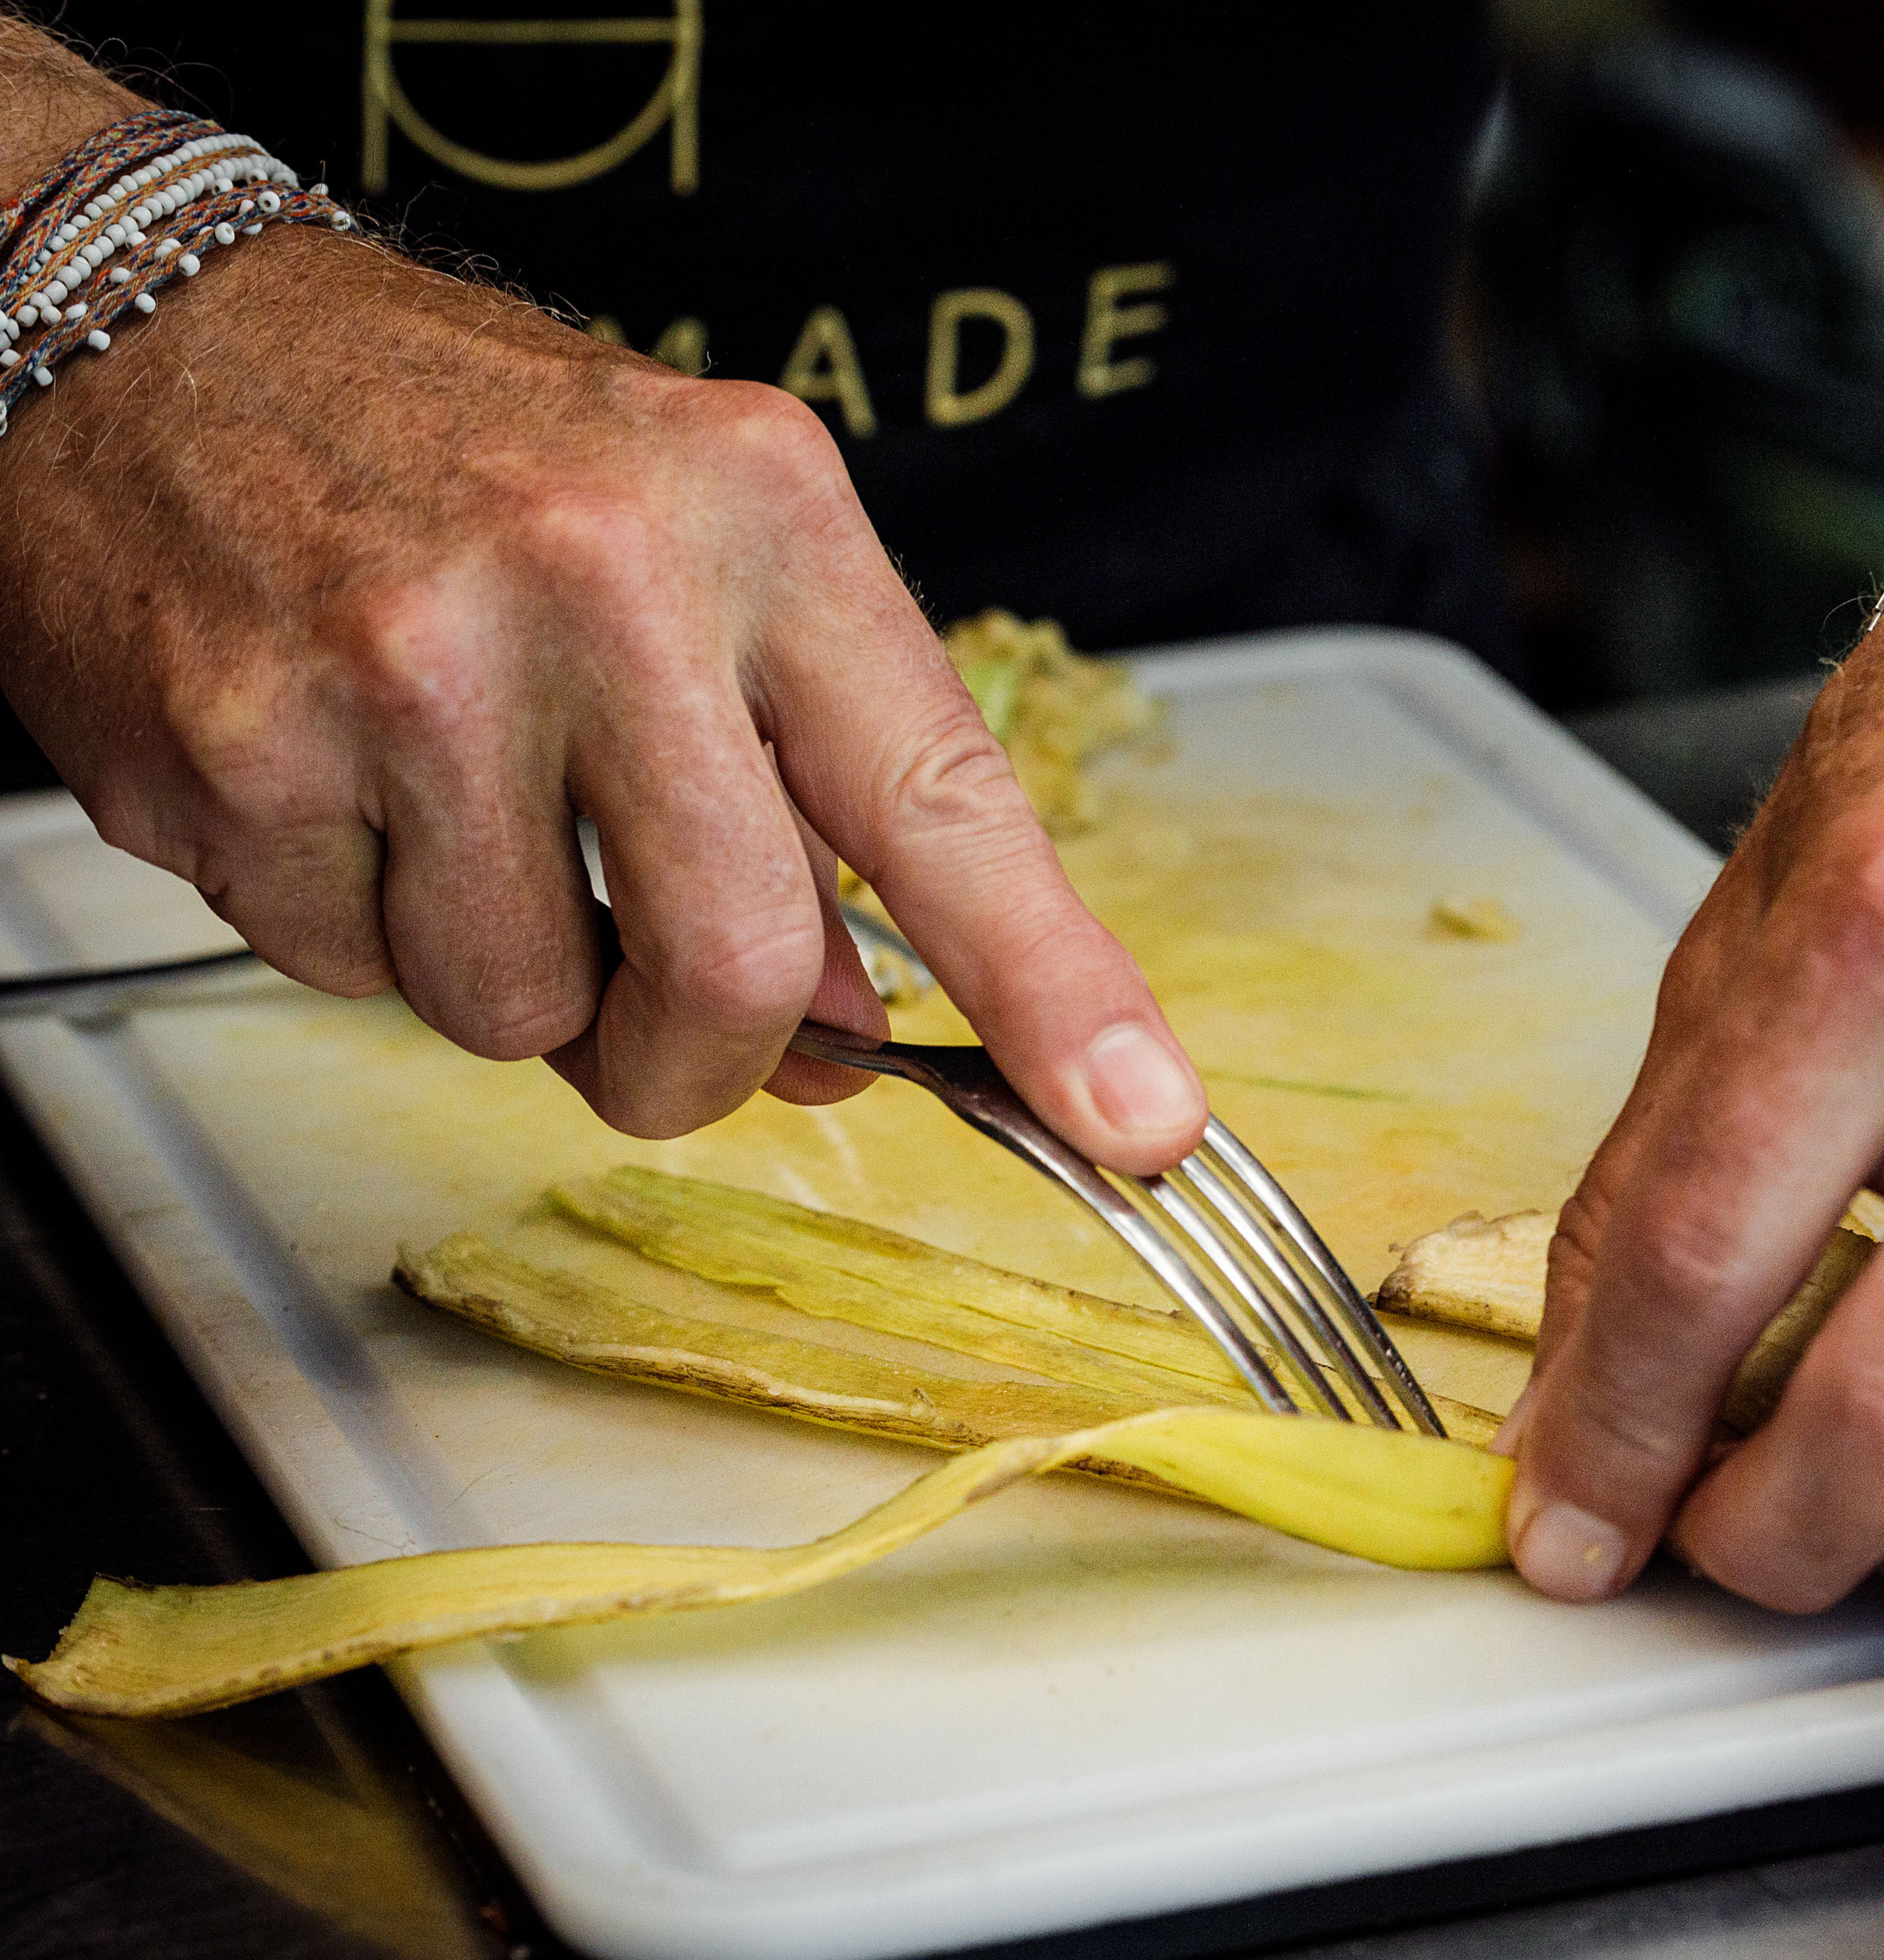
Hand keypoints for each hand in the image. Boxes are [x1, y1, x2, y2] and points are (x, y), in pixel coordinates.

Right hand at [0, 229, 1204, 1166]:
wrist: (149, 323)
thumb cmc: (455, 449)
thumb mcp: (696, 553)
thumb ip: (800, 785)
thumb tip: (860, 1022)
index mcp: (761, 515)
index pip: (945, 801)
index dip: (1055, 986)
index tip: (1138, 1115)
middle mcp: (602, 578)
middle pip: (735, 968)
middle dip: (702, 1059)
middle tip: (660, 1026)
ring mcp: (410, 662)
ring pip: (520, 1007)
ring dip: (506, 979)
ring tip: (452, 812)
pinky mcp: (243, 744)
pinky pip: (349, 974)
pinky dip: (356, 929)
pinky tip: (338, 786)